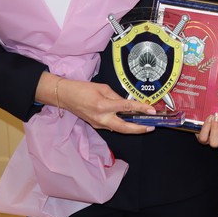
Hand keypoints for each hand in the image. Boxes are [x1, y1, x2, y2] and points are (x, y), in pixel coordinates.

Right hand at [37, 72, 155, 133]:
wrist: (66, 96)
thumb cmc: (83, 89)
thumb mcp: (103, 88)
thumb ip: (117, 97)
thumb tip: (128, 103)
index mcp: (103, 106)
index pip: (126, 108)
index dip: (141, 109)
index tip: (151, 110)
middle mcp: (102, 118)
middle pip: (124, 128)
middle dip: (139, 129)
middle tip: (151, 126)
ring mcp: (99, 124)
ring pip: (119, 129)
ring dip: (133, 128)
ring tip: (144, 124)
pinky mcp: (97, 125)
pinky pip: (113, 126)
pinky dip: (123, 125)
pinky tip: (130, 122)